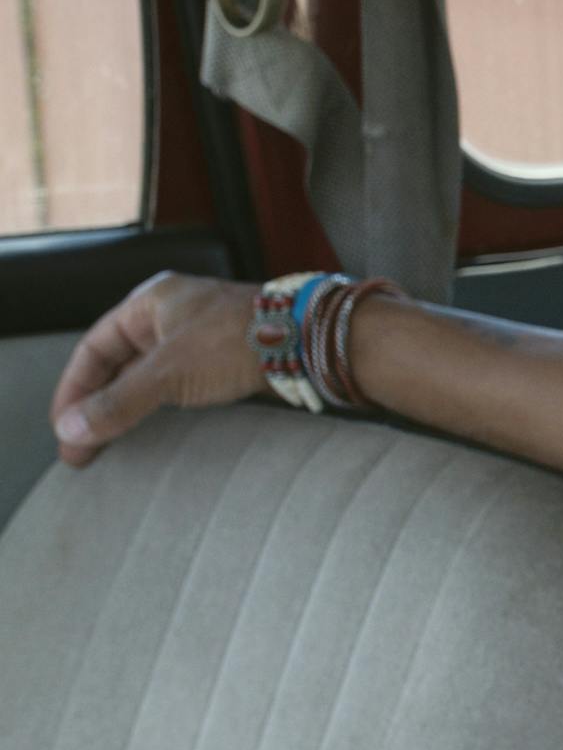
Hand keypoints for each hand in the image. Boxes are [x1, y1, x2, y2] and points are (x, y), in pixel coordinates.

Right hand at [49, 272, 266, 465]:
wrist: (311, 340)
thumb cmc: (242, 339)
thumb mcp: (169, 373)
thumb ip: (119, 402)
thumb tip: (73, 431)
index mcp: (151, 302)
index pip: (94, 348)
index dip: (74, 390)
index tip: (64, 428)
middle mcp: (172, 313)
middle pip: (118, 363)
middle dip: (97, 405)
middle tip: (81, 447)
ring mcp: (199, 335)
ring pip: (147, 376)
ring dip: (125, 409)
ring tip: (107, 446)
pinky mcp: (224, 357)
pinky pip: (176, 385)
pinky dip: (157, 407)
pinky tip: (150, 430)